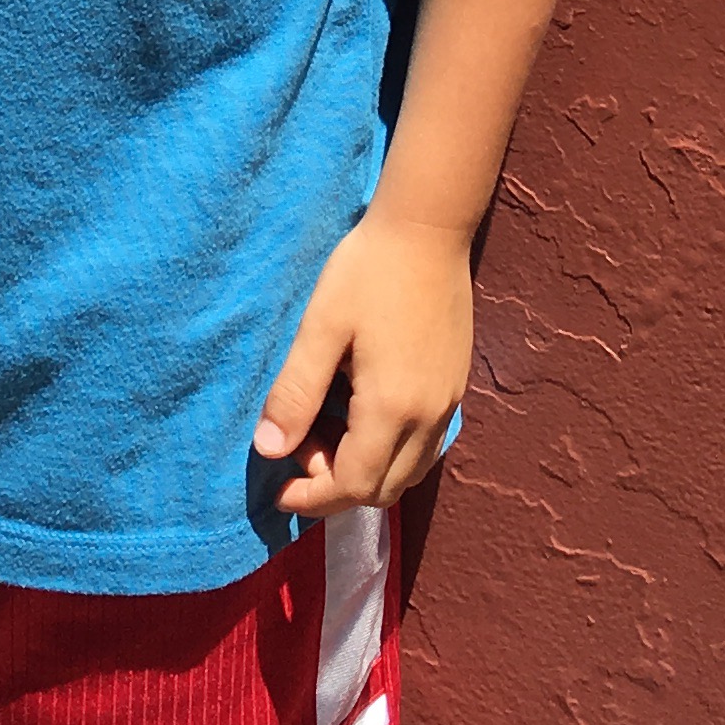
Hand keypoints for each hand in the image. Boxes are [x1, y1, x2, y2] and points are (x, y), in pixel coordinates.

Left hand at [253, 210, 472, 517]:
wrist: (428, 228)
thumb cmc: (367, 271)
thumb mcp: (320, 327)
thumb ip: (295, 392)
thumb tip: (268, 450)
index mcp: (392, 407)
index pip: (354, 484)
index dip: (313, 497)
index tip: (279, 488)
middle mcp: (429, 416)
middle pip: (385, 490)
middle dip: (337, 487)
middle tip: (302, 447)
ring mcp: (449, 402)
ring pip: (410, 472)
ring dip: (368, 472)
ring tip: (330, 434)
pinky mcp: (456, 385)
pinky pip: (426, 446)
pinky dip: (393, 453)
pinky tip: (365, 416)